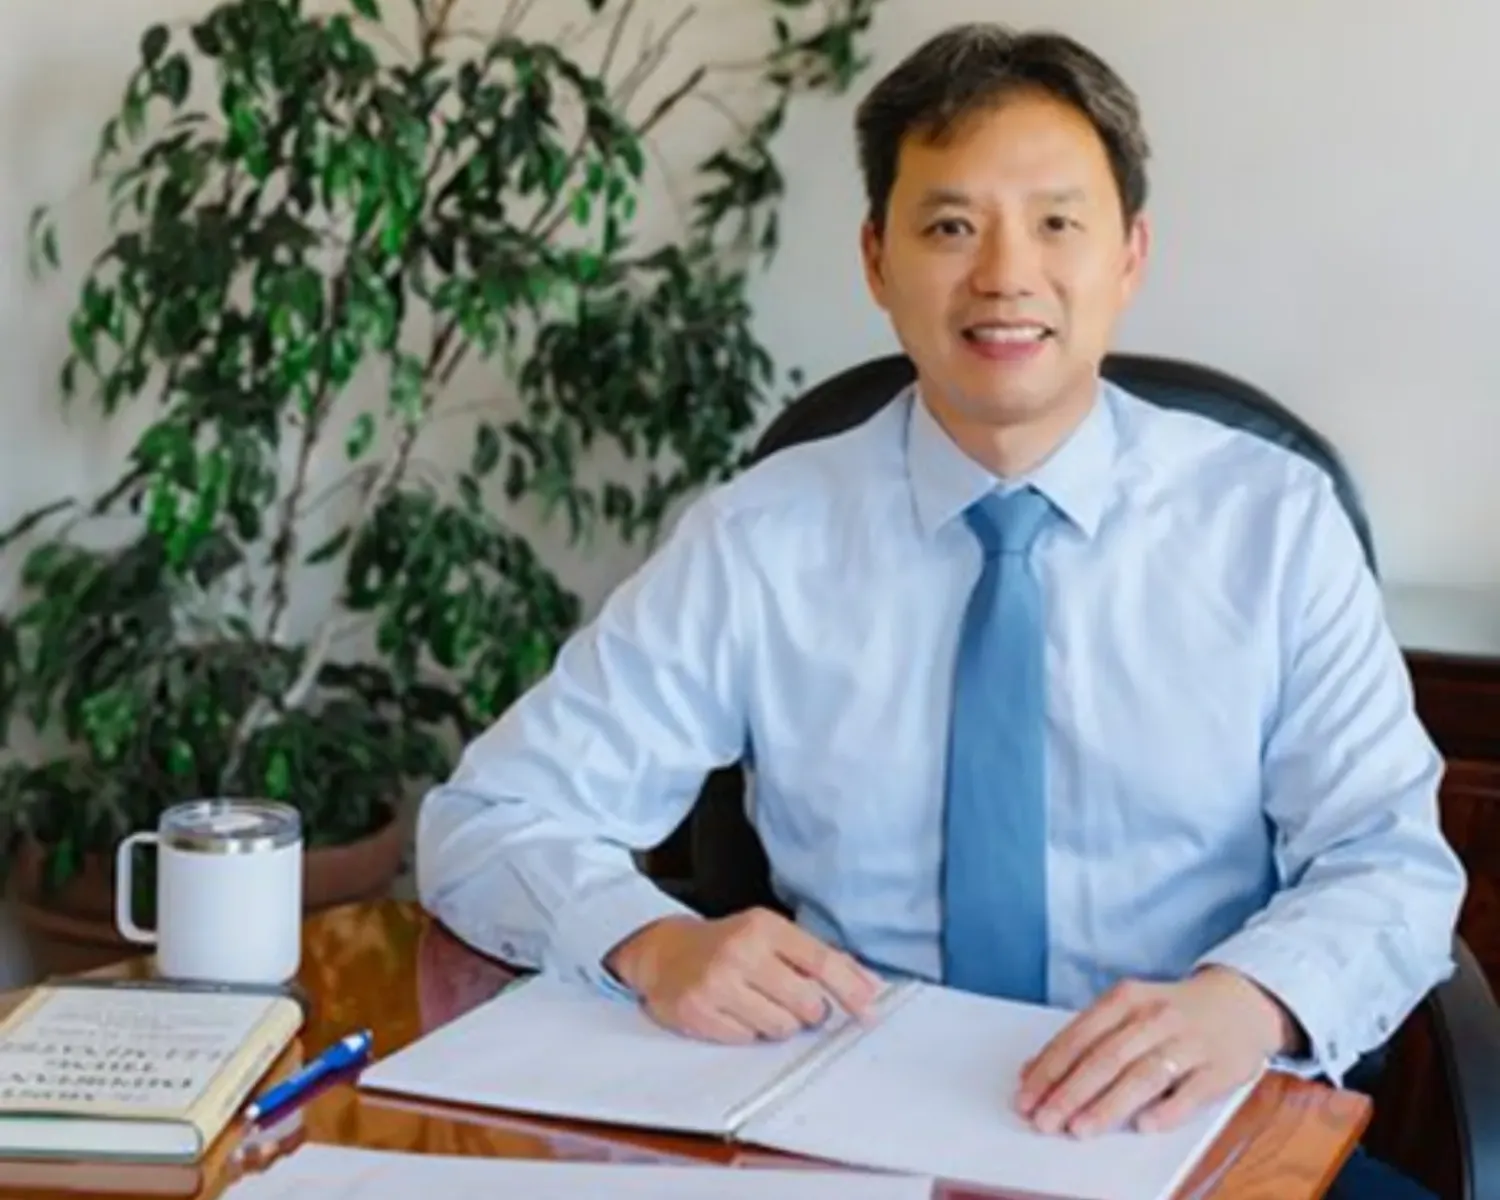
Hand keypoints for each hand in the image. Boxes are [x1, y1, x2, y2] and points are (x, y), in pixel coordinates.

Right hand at [605, 908, 882, 1043]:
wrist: (665, 952)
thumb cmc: (727, 944)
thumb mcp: (771, 935)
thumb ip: (819, 957)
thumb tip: (870, 985)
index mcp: (764, 927)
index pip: (821, 961)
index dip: (852, 990)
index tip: (870, 1011)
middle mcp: (741, 952)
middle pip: (807, 1004)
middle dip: (810, 1011)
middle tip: (794, 1000)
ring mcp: (717, 984)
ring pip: (781, 1028)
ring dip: (780, 1023)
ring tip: (759, 1003)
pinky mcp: (699, 1013)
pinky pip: (749, 1040)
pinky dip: (750, 1031)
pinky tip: (736, 1011)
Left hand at [1015, 966, 1298, 1136]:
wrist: (1241, 1002)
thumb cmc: (1169, 1013)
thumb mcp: (1126, 1011)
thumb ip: (1083, 1038)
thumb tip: (1031, 1072)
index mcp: (1126, 998)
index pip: (1080, 1036)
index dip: (1050, 1068)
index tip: (1025, 1096)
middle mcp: (1156, 1016)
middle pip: (1107, 1057)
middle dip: (1070, 1091)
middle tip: (1044, 1120)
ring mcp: (1191, 1041)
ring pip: (1144, 1074)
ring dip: (1109, 1104)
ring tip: (1080, 1129)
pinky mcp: (1222, 1067)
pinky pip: (1193, 1092)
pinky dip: (1168, 1110)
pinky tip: (1144, 1126)